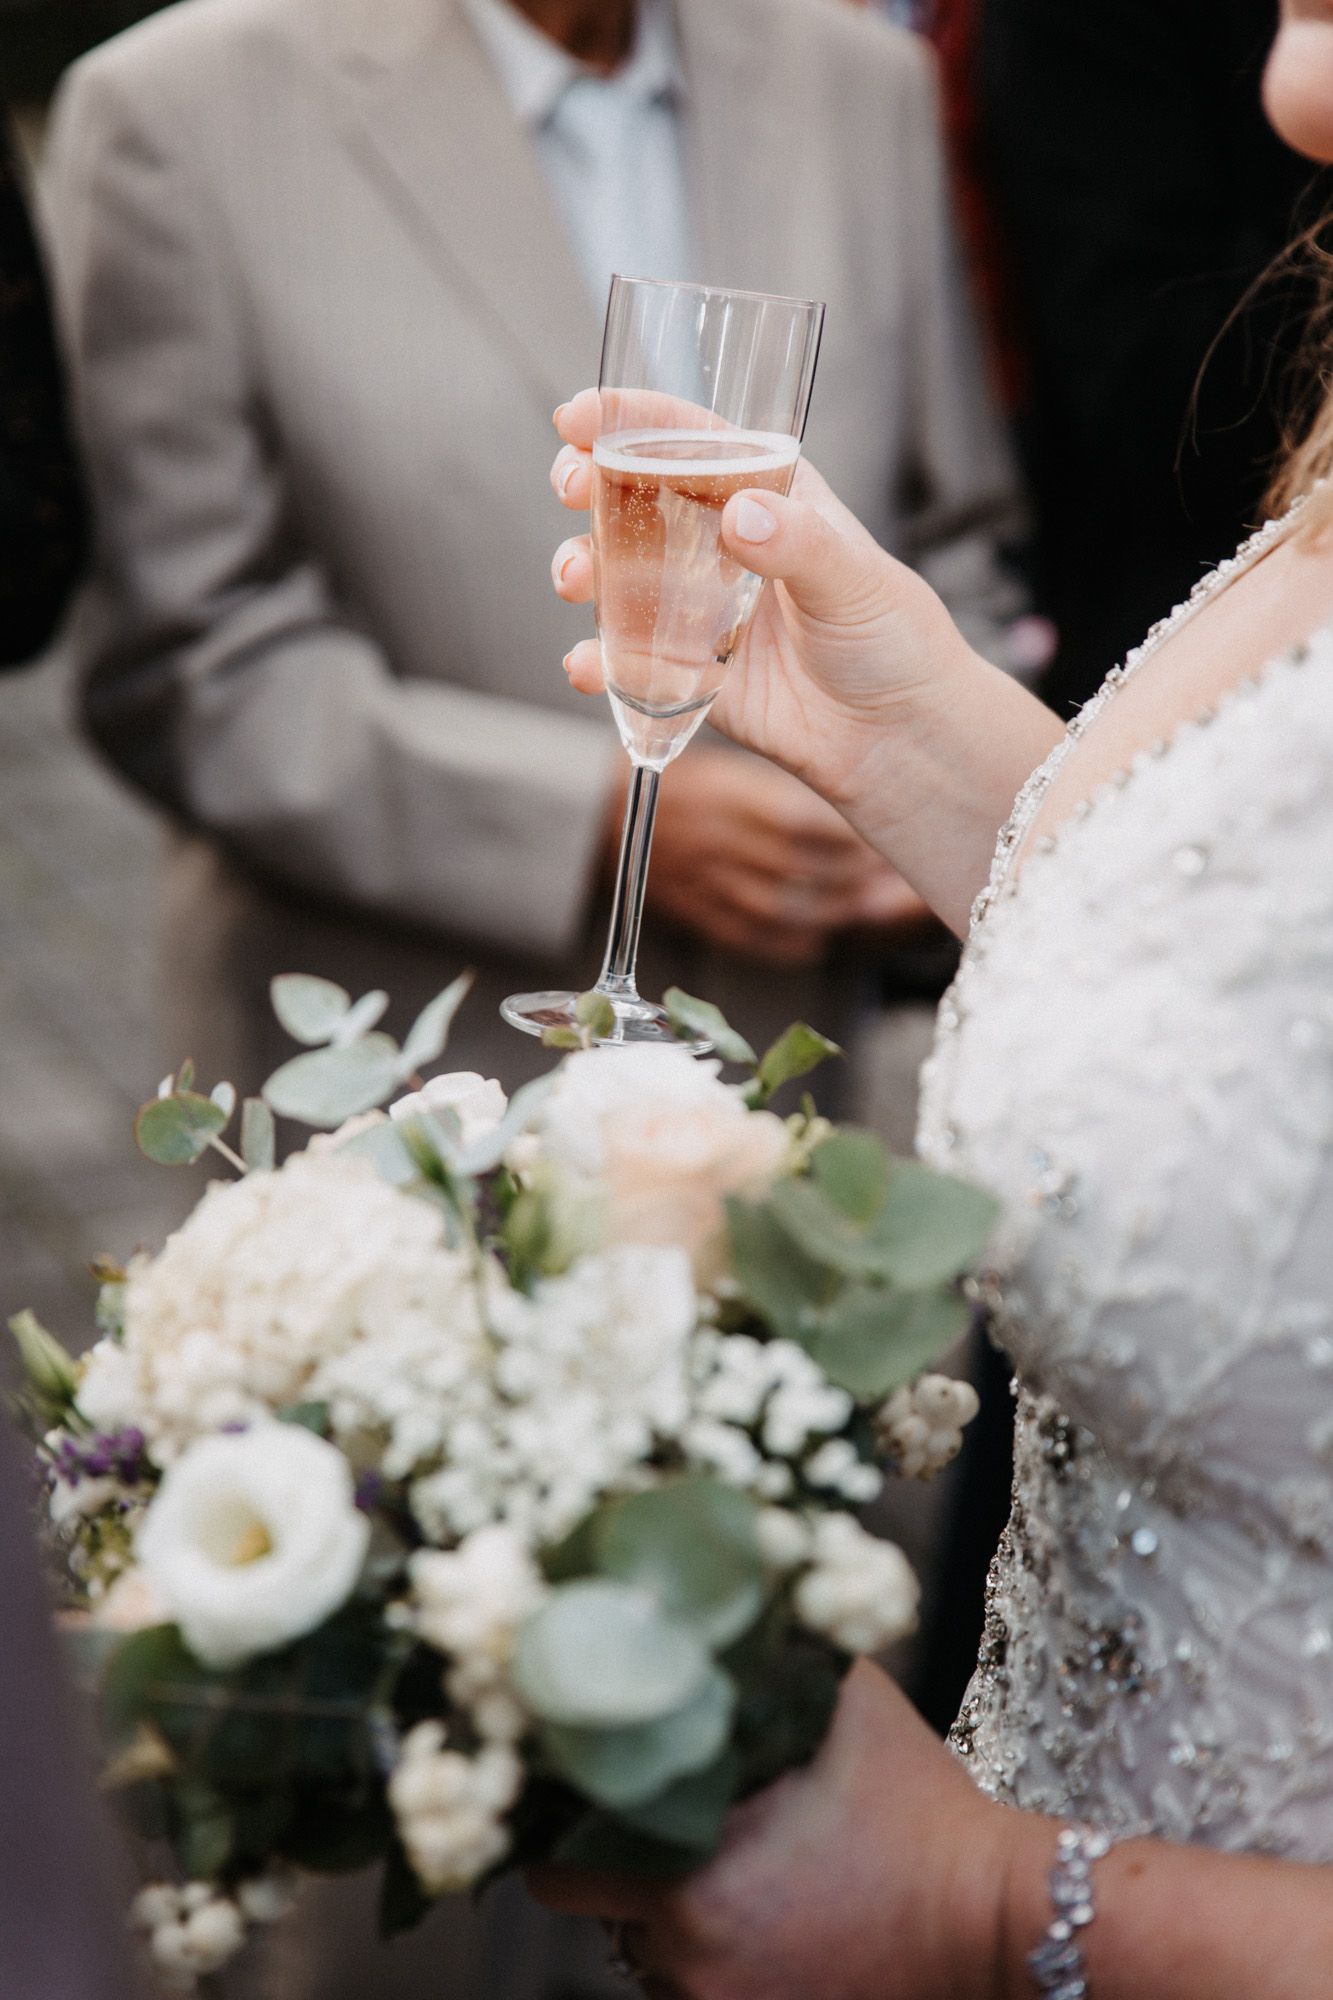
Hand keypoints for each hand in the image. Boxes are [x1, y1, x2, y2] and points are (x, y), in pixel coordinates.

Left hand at [530, 1659, 1031, 1999]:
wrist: (996, 1917)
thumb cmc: (919, 1805)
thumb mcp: (840, 1701)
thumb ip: (764, 1660)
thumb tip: (707, 1605)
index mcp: (691, 1875)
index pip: (561, 1871)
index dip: (565, 1831)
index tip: (582, 1799)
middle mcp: (692, 1957)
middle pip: (611, 1916)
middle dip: (632, 1872)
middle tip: (681, 1827)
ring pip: (656, 1960)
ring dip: (678, 1921)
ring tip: (744, 1873)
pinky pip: (703, 1993)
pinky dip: (719, 1961)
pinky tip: (770, 1918)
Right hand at [550, 394, 975, 839]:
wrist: (895, 736)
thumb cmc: (891, 638)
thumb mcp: (855, 577)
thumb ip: (799, 542)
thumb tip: (742, 516)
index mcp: (764, 493)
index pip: (688, 438)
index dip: (628, 418)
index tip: (579, 417)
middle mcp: (719, 543)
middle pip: (633, 497)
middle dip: (588, 486)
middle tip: (571, 488)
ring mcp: (695, 607)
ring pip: (616, 574)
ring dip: (582, 568)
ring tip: (575, 579)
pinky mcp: (685, 670)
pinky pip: (626, 659)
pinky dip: (598, 661)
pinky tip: (587, 664)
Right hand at [602, 747, 907, 966]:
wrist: (598, 810)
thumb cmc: (679, 779)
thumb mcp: (726, 764)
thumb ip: (776, 784)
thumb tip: (848, 783)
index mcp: (730, 796)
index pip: (803, 823)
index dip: (849, 836)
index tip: (885, 828)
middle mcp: (722, 841)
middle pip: (803, 871)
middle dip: (856, 878)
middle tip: (896, 879)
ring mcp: (707, 881)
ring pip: (784, 907)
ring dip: (833, 911)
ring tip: (870, 907)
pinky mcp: (695, 911)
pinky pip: (749, 935)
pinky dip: (789, 943)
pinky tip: (817, 938)